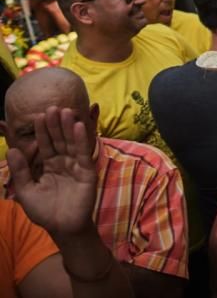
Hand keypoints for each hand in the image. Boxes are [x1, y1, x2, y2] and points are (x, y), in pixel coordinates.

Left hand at [7, 107, 97, 238]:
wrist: (63, 227)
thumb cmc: (44, 211)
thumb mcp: (26, 191)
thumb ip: (20, 171)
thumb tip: (12, 150)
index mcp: (49, 165)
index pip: (45, 144)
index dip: (42, 131)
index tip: (39, 115)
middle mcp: (63, 162)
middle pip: (59, 140)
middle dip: (55, 124)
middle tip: (53, 107)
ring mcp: (76, 165)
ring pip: (71, 143)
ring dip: (68, 127)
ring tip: (65, 111)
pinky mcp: (86, 171)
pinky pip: (83, 153)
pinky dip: (81, 139)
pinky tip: (78, 126)